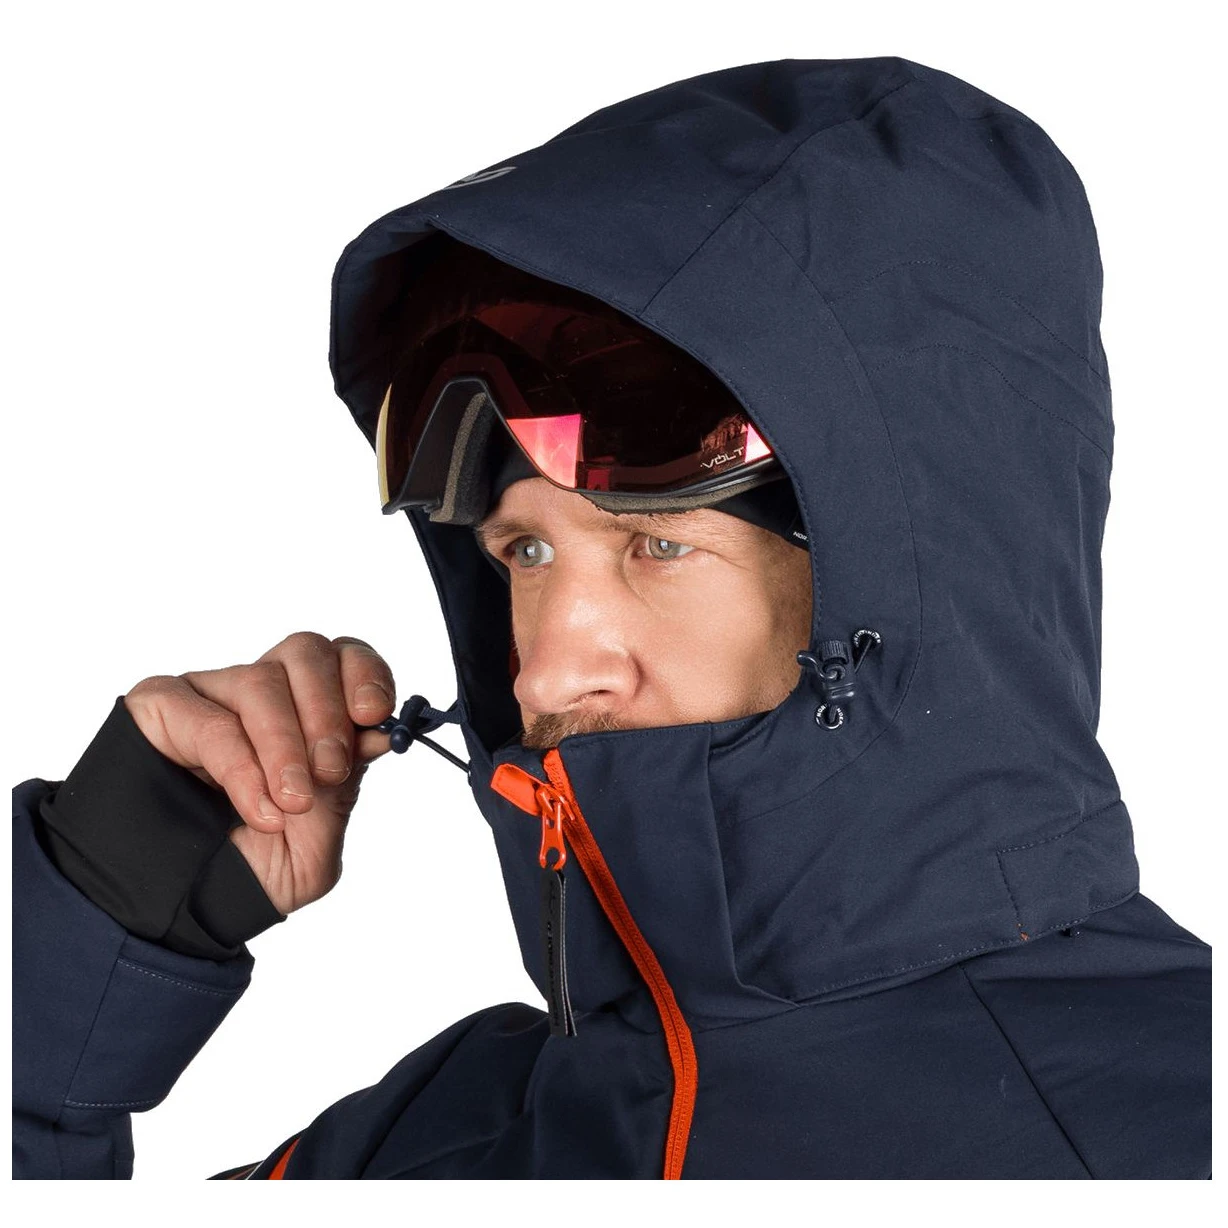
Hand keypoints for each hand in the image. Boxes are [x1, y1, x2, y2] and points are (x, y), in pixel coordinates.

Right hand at [123, 631, 394, 914]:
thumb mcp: (315, 843)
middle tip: (331, 769)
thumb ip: (349, 788)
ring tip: (292, 803)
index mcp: (309, 713)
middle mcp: (262, 694)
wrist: (180, 912)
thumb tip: (380, 733)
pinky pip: (208, 719)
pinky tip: (258, 811)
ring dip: (285, 745)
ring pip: (260, 682)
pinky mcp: (160, 709)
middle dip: (328, 710)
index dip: (366, 674)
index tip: (374, 714)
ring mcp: (210, 695)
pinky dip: (242, 768)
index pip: (345, 658)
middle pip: (306, 652)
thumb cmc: (247, 871)